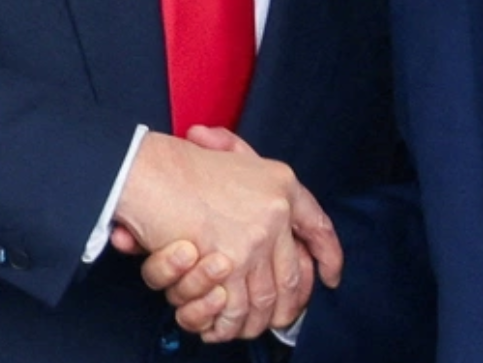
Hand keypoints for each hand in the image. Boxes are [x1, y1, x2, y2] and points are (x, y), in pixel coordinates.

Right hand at [114, 126, 340, 340]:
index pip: (319, 227)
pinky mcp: (227, 264)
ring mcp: (254, 240)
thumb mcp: (232, 153)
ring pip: (266, 297)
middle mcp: (276, 212)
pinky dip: (228, 323)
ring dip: (255, 320)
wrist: (151, 170)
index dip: (329, 256)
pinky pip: (236, 307)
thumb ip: (250, 164)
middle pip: (292, 275)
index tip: (332, 276)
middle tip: (281, 320)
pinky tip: (222, 327)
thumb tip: (263, 191)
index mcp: (283, 184)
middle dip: (290, 305)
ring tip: (246, 328)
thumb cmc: (182, 163)